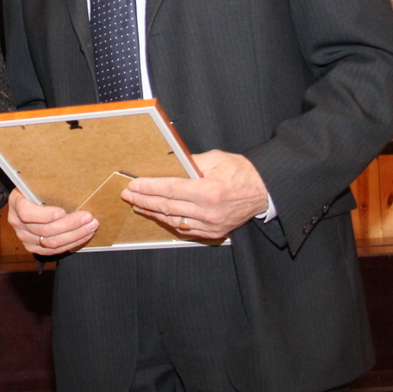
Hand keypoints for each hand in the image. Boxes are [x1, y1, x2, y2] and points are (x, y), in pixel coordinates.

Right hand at [7, 188, 97, 257]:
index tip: (62, 212)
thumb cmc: (34, 189)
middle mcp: (18, 224)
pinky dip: (71, 243)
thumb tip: (71, 177)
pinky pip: (54, 250)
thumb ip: (46, 184)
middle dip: (70, 224)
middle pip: (44, 230)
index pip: (26, 213)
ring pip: (52, 243)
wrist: (26, 201)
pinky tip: (84, 235)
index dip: (45, 215)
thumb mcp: (35, 182)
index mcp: (16, 204)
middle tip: (88, 217)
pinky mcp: (34, 247)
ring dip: (75, 235)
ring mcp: (25, 238)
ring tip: (90, 226)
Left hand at [121, 149, 269, 240]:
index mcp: (208, 191)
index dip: (148, 188)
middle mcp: (208, 211)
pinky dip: (170, 222)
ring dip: (153, 212)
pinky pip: (186, 229)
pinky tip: (159, 215)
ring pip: (173, 220)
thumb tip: (168, 162)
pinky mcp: (214, 232)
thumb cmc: (243, 172)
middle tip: (128, 195)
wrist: (264, 191)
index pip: (170, 189)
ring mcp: (211, 224)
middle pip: (167, 206)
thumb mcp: (216, 159)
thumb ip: (191, 162)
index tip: (133, 185)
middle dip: (144, 200)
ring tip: (138, 205)